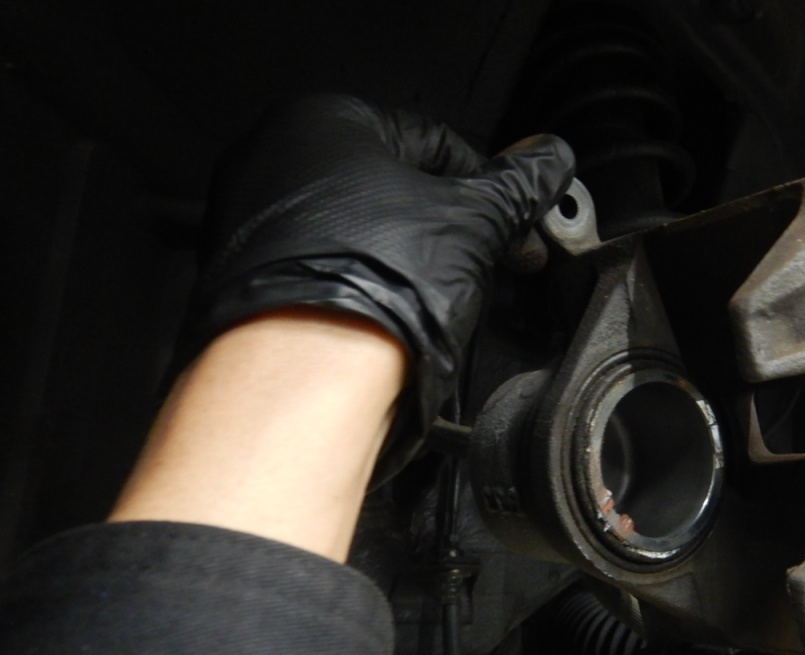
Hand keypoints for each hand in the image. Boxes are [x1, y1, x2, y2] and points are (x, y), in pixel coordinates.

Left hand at [191, 93, 574, 475]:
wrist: (310, 372)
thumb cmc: (373, 284)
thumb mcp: (474, 221)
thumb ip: (518, 186)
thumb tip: (547, 163)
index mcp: (324, 119)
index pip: (435, 141)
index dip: (487, 187)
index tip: (510, 221)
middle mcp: (271, 157)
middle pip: (390, 185)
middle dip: (441, 225)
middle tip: (479, 262)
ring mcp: (249, 218)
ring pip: (355, 229)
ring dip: (401, 257)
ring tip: (429, 297)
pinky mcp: (244, 275)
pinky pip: (323, 267)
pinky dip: (358, 284)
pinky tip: (384, 314)